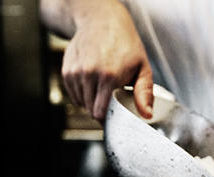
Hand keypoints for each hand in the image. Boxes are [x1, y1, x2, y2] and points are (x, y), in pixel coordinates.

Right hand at [61, 1, 152, 120]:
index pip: (100, 113)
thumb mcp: (142, 67)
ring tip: (103, 89)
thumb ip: (144, 93)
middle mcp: (88, 74)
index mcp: (109, 76)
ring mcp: (75, 72)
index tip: (115, 118)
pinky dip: (82, 94)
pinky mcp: (67, 70)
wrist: (101, 21)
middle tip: (112, 102)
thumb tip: (146, 115)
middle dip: (101, 111)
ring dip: (91, 102)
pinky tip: (93, 83)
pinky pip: (73, 94)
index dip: (108, 120)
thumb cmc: (125, 44)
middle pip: (90, 110)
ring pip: (81, 103)